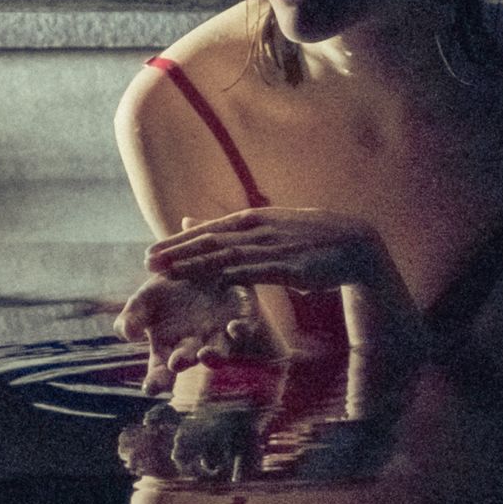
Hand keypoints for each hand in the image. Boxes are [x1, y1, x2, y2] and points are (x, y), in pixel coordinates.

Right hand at [118, 271, 273, 395]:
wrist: (199, 265)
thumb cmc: (167, 290)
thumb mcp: (143, 299)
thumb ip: (131, 317)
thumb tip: (128, 333)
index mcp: (169, 348)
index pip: (160, 371)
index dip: (156, 380)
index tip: (150, 388)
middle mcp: (196, 346)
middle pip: (189, 360)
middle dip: (182, 362)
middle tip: (175, 362)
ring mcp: (220, 334)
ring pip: (219, 352)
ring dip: (213, 356)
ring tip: (204, 355)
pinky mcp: (242, 316)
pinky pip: (245, 328)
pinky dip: (241, 330)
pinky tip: (233, 328)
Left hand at [145, 206, 386, 296]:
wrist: (355, 244)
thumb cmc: (311, 240)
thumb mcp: (271, 228)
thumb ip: (237, 230)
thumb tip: (202, 223)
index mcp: (254, 219)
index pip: (208, 231)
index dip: (178, 242)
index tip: (152, 252)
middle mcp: (258, 229)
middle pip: (209, 241)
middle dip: (177, 252)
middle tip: (147, 262)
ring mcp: (272, 246)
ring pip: (225, 255)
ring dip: (194, 264)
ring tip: (166, 273)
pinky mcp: (288, 265)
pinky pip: (253, 270)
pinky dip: (229, 275)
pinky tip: (209, 283)